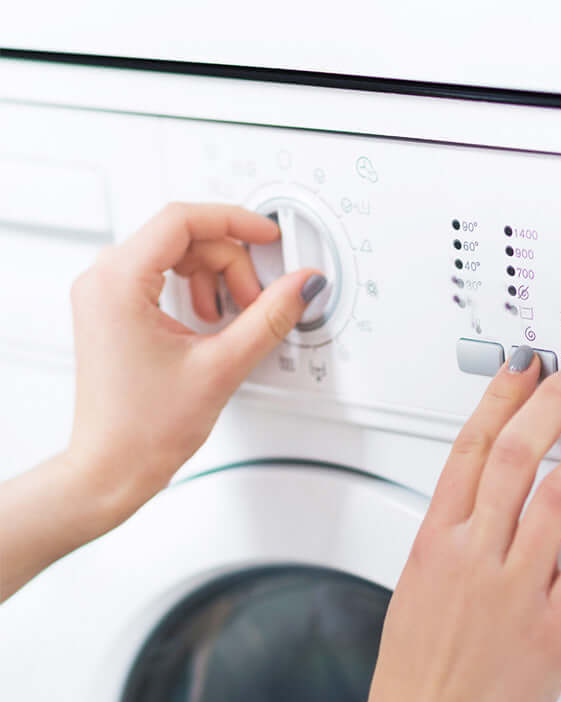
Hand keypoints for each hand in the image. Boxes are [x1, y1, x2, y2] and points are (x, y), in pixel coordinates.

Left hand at [67, 201, 324, 524]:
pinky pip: (163, 278)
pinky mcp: (116, 311)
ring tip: (233, 319)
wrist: (113, 467)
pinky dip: (197, 291)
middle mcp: (104, 280)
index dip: (235, 222)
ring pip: (176, 256)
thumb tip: (301, 285)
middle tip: (256, 302)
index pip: (183, 220)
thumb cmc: (142, 429)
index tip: (268, 236)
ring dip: (216, 278)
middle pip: (184, 237)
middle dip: (231, 264)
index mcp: (118, 282)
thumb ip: (270, 317)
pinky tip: (213, 323)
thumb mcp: (221, 366)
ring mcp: (107, 295)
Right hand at [271, 349, 560, 701]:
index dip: (499, 399)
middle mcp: (472, 555)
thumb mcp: (417, 590)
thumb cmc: (414, 678)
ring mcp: (512, 589)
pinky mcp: (551, 629)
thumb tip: (487, 516)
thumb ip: (454, 545)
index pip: (468, 448)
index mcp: (435, 542)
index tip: (521, 370)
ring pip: (559, 496)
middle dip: (550, 402)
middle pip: (515, 454)